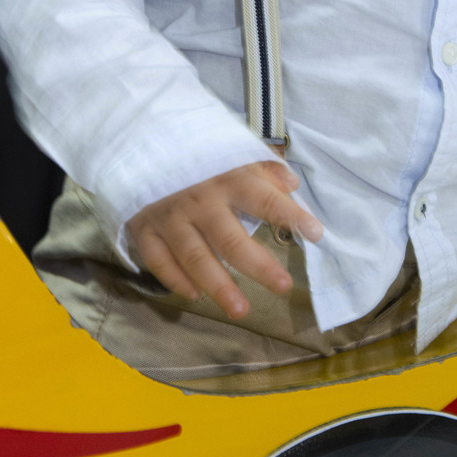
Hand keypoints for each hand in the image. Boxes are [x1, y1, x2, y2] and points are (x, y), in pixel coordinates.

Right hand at [126, 161, 322, 319]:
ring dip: (219, 286)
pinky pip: (159, 262)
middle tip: (283, 286)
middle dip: (258, 266)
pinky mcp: (145, 230)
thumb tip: (293, 185)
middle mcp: (200, 200)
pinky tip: (195, 295)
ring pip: (196, 257)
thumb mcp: (233, 152)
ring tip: (242, 311)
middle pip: (231, 239)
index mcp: (227, 178)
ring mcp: (170, 217)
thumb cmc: (199, 156)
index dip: (290, 215)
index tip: (316, 233)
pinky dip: (176, 281)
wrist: (140, 146)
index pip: (264, 199)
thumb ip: (264, 169)